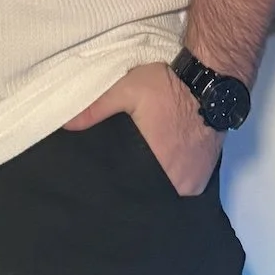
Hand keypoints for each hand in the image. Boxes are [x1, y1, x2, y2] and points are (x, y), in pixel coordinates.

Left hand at [63, 61, 220, 196]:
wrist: (209, 82)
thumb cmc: (166, 88)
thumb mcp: (126, 90)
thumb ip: (95, 108)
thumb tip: (64, 125)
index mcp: (155, 164)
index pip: (130, 187)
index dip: (118, 184)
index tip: (107, 182)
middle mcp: (176, 182)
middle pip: (149, 192)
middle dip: (136, 185)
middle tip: (122, 174)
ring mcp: (192, 183)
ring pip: (166, 191)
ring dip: (155, 183)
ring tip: (139, 174)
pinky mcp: (204, 178)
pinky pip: (182, 187)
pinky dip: (172, 180)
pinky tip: (162, 169)